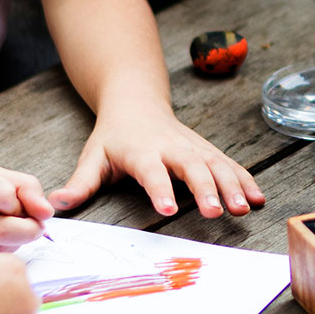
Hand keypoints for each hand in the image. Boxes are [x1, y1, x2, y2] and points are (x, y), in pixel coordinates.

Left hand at [49, 107, 263, 217]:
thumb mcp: (93, 157)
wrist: (136, 101)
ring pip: (216, 164)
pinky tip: (258, 198)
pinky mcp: (207, 150)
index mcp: (141, 151)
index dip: (160, 189)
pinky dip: (245, 180)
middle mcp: (171, 147)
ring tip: (244, 208)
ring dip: (232, 185)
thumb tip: (56, 204)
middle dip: (206, 189)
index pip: (152, 171)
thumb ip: (80, 183)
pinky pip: (229, 164)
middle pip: (192, 166)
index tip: (168, 210)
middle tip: (217, 212)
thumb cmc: (113, 136)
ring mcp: (193, 147)